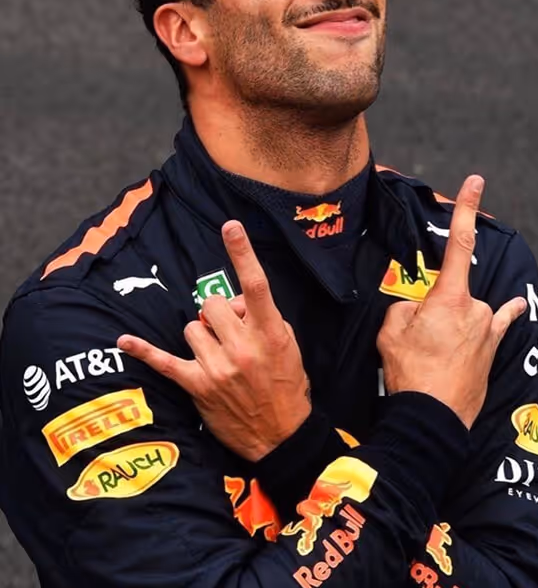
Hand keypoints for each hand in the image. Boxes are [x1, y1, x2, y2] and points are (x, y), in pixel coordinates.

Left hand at [117, 222, 310, 460]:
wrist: (282, 436)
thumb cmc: (287, 385)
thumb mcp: (288, 344)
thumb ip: (262, 316)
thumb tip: (232, 303)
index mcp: (269, 332)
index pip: (255, 285)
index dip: (242, 253)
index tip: (230, 226)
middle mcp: (242, 346)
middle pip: (212, 304)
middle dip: (218, 313)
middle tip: (230, 331)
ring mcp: (218, 367)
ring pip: (192, 327)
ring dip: (202, 335)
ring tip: (217, 354)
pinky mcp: (198, 385)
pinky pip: (165, 362)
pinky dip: (144, 351)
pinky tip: (124, 341)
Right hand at [377, 175, 526, 428]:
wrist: (432, 418)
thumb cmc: (410, 372)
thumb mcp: (389, 330)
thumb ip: (404, 308)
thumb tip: (416, 310)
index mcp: (449, 298)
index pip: (459, 243)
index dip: (468, 209)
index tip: (476, 182)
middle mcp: (476, 309)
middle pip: (454, 290)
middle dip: (434, 306)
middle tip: (417, 337)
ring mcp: (488, 330)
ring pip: (466, 312)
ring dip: (449, 323)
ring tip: (431, 355)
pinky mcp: (493, 349)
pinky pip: (497, 324)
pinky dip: (501, 316)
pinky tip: (516, 305)